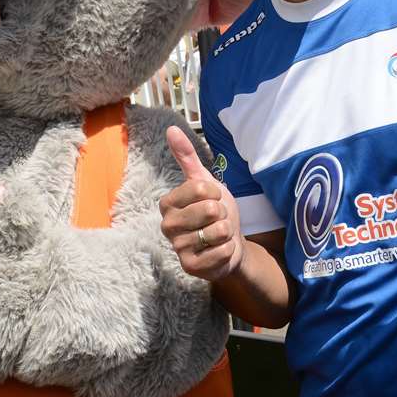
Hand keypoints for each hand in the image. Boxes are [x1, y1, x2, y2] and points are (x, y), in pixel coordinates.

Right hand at [159, 126, 244, 282]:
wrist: (229, 243)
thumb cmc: (215, 211)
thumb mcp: (204, 181)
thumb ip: (186, 157)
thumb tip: (171, 129)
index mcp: (167, 203)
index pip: (202, 188)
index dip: (217, 193)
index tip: (213, 199)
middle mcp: (167, 226)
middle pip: (210, 209)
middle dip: (223, 214)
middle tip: (216, 220)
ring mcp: (178, 248)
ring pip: (218, 232)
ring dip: (226, 233)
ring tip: (218, 235)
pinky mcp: (191, 267)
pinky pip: (221, 252)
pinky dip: (228, 249)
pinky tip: (220, 250)